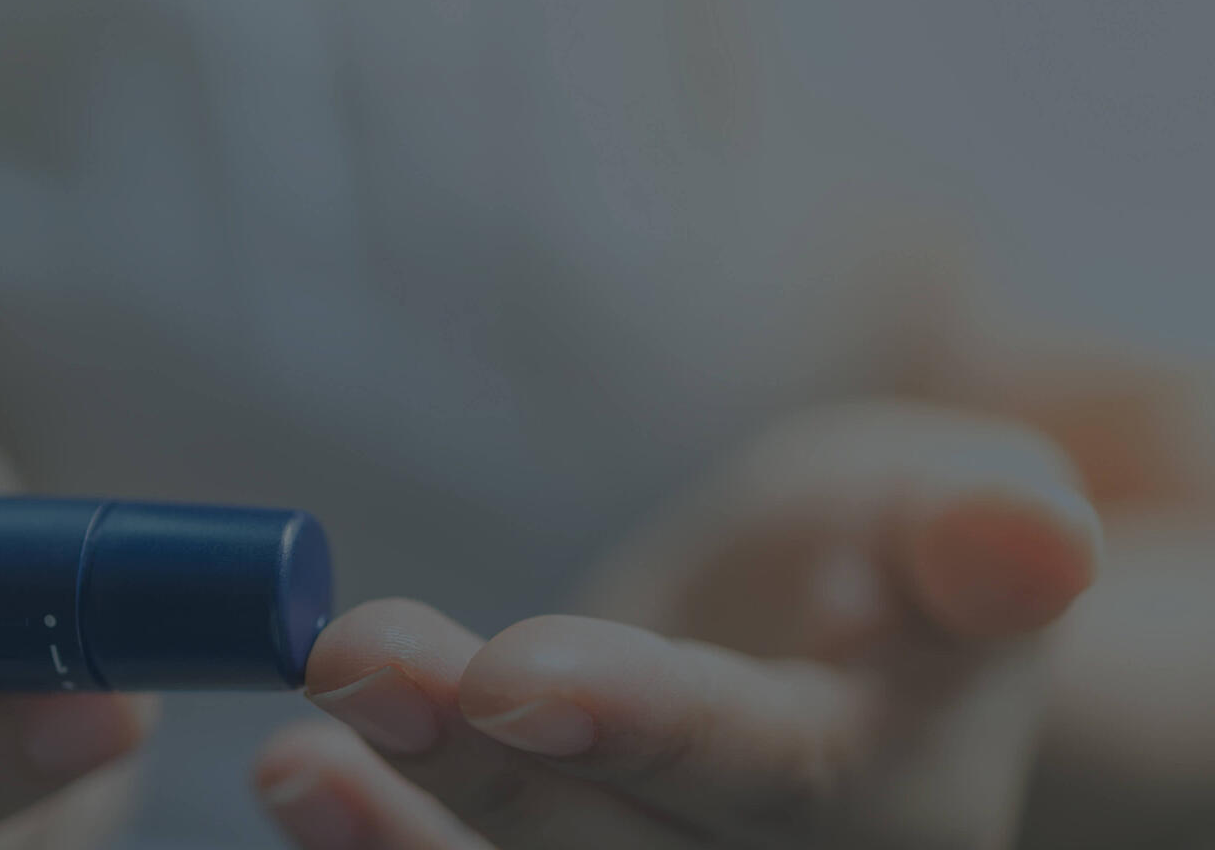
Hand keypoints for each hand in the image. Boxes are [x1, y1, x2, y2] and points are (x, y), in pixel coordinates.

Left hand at [253, 400, 1099, 847]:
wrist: (839, 635)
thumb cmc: (900, 553)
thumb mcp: (957, 510)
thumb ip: (982, 534)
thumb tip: (1034, 535)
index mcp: (891, 794)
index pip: (763, 773)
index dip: (641, 724)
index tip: (515, 672)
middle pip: (614, 847)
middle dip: (478, 766)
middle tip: (354, 665)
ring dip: (397, 833)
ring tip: (292, 759)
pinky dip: (382, 845)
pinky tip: (304, 788)